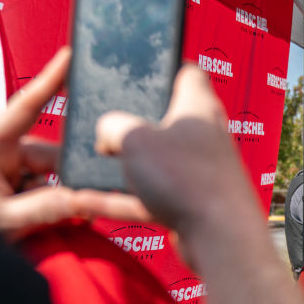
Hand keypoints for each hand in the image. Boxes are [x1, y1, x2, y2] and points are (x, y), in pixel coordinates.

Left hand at [0, 47, 149, 239]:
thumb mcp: (6, 220)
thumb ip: (49, 208)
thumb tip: (87, 199)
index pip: (27, 106)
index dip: (51, 80)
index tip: (69, 57)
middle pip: (47, 154)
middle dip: (60, 182)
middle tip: (70, 208)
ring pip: (45, 172)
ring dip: (49, 196)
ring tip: (33, 219)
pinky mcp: (0, 177)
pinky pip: (35, 182)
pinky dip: (40, 200)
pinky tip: (31, 216)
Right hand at [95, 64, 255, 237]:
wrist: (220, 238)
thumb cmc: (186, 178)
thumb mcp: (134, 139)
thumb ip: (112, 126)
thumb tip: (107, 132)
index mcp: (198, 106)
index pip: (188, 72)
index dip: (165, 65)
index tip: (142, 68)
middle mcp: (203, 136)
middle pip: (165, 119)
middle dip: (133, 120)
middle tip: (102, 119)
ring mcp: (197, 171)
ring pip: (154, 161)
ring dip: (121, 165)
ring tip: (85, 162)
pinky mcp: (190, 203)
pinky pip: (148, 196)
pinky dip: (119, 199)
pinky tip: (84, 201)